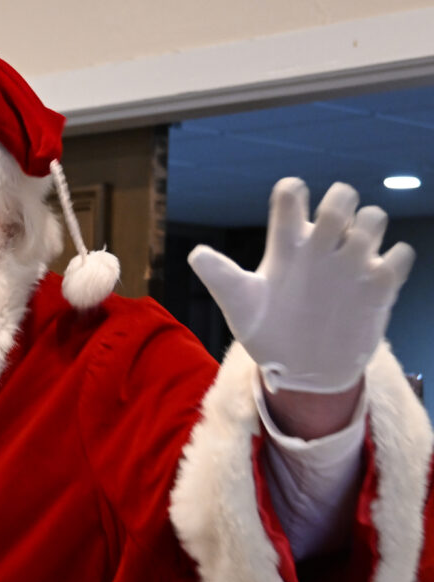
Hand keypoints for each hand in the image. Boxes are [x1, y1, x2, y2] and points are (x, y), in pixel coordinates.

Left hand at [188, 178, 414, 392]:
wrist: (300, 372)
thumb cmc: (268, 332)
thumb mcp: (241, 308)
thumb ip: (222, 278)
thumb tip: (196, 254)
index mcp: (287, 245)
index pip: (292, 198)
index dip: (293, 193)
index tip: (290, 204)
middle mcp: (322, 247)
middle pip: (342, 197)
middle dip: (340, 203)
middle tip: (328, 233)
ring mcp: (352, 264)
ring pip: (375, 218)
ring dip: (368, 228)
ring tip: (350, 261)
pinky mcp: (379, 286)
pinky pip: (400, 255)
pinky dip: (393, 261)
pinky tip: (372, 284)